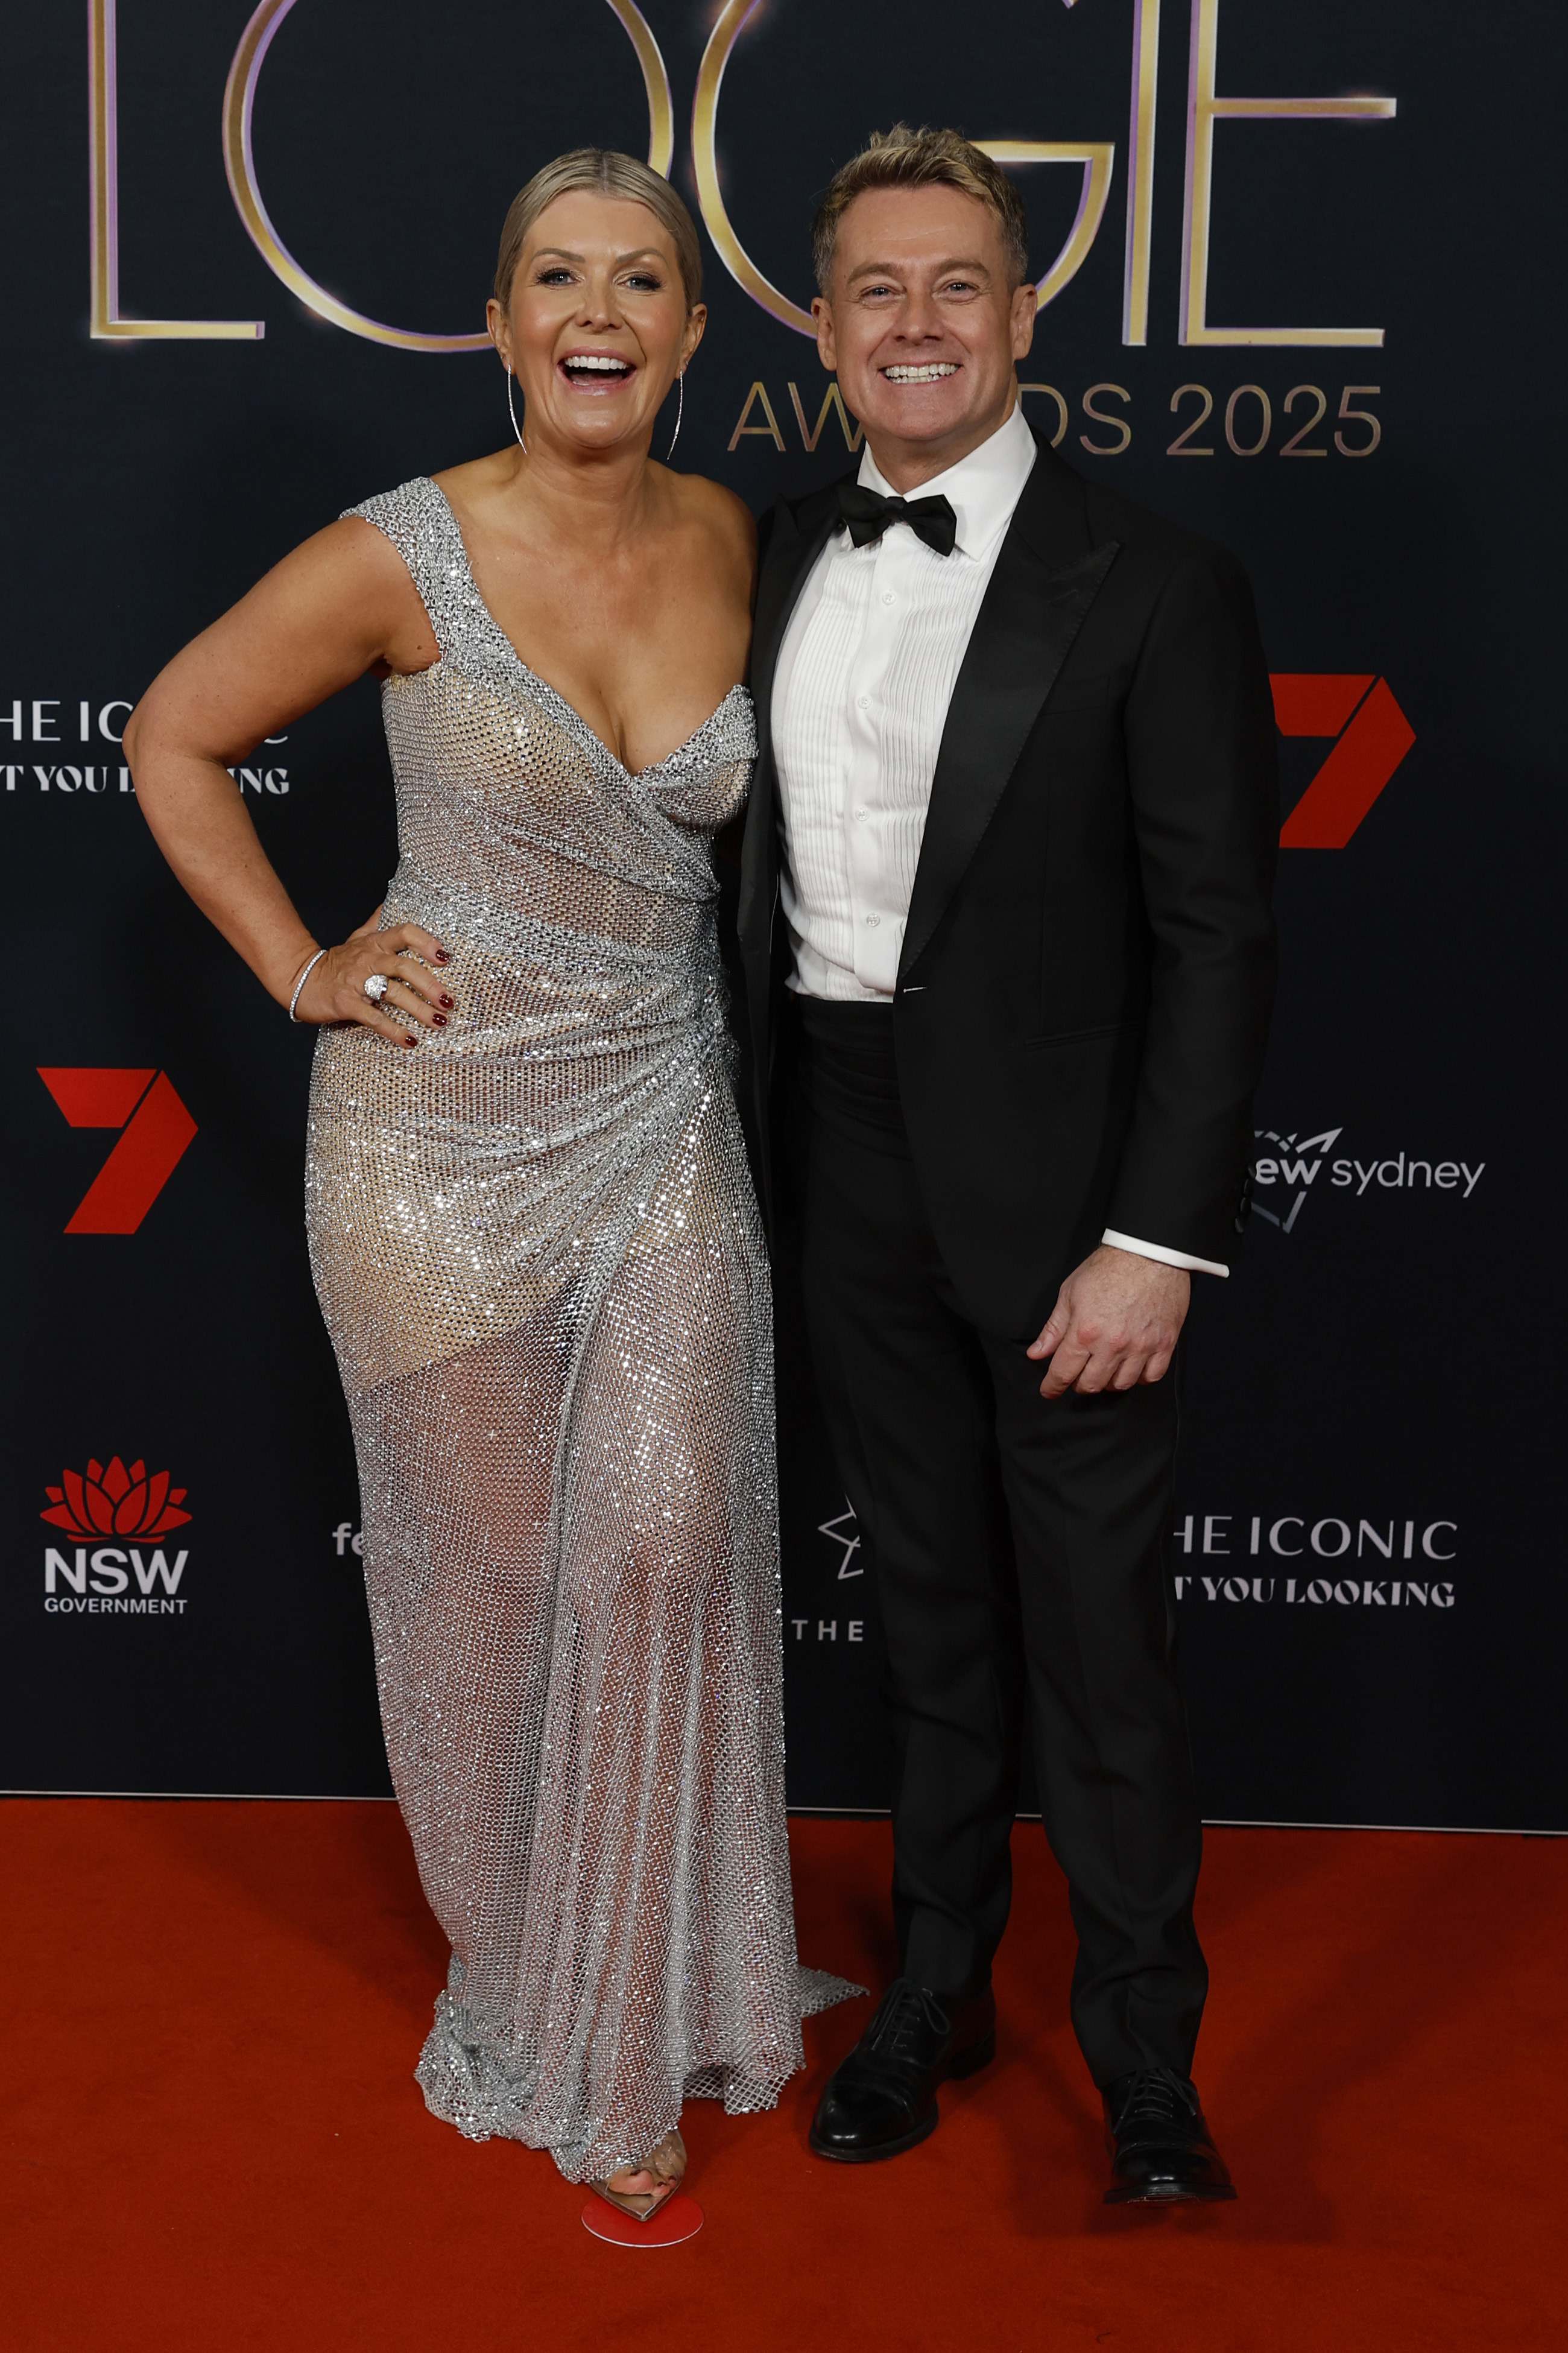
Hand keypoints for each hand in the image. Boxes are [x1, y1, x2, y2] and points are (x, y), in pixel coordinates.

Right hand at [290, 911, 453, 1045]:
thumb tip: (390, 903)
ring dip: (419, 1010)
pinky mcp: (346, 1004)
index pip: (404, 933)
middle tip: (449, 1002)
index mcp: (375, 943)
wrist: (299, 979)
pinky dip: (394, 1031)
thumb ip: (376, 923)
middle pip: (404, 967)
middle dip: (430, 985)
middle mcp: (368, 959)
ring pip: (393, 993)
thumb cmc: (336, 963)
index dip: (426, 942)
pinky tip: (410, 1041)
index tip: (446, 957)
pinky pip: (374, 1018)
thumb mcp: (357, 938)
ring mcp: (356, 982)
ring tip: (439, 1022)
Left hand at [1026, 1245, 1188, 1399]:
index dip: (1052, 1386)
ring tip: (1104, 1368)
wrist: (1149, 1251)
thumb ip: (1053, 1328)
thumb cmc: (1109, 1267)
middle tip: (1077, 1373)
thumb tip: (1037, 1352)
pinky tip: (1131, 1367)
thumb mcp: (1070, 1293)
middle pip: (1091, 1384)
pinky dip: (1139, 1378)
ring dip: (1107, 1381)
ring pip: (1121, 1385)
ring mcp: (1141, 1346)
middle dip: (1078, 1384)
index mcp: (1085, 1332)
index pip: (1063, 1372)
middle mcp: (1112, 1344)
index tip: (1049, 1390)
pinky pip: (1151, 1377)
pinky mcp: (1164, 1343)